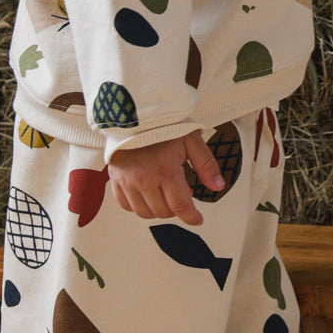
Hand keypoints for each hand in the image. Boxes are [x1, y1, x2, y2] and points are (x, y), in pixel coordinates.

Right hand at [108, 130, 224, 225]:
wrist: (132, 113)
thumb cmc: (161, 124)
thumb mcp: (190, 140)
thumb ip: (206, 165)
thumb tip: (217, 186)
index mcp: (165, 170)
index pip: (180, 206)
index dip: (191, 217)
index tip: (197, 219)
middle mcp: (144, 179)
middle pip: (162, 212)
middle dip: (176, 210)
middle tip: (180, 198)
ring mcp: (127, 180)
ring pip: (144, 213)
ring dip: (157, 211)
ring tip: (164, 197)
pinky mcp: (115, 178)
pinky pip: (125, 205)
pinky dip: (137, 206)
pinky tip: (146, 196)